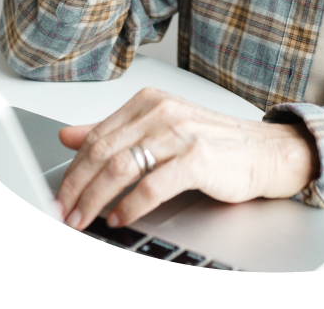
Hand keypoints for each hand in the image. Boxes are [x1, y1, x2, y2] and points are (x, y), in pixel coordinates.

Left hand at [55, 88, 319, 231]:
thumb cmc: (214, 143)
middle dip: (76, 188)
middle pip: (103, 151)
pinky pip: (152, 185)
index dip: (72, 169)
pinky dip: (130, 206)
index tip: (58, 195)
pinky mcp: (198, 157)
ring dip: (95, 200)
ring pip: (121, 168)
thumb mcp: (159, 130)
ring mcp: (181, 132)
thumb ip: (114, 132)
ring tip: (84, 221)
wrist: (265, 151)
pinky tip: (120, 218)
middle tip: (63, 213)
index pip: (96, 135)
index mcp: (149, 102)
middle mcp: (162, 111)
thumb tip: (67, 135)